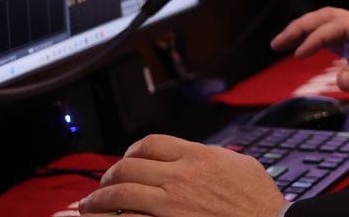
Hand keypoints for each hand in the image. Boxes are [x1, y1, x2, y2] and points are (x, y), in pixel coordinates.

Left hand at [78, 134, 282, 216]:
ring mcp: (170, 203)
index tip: (129, 158)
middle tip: (104, 184)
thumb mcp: (240, 165)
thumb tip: (198, 156)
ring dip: (98, 200)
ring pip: (120, 194)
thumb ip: (214, 157)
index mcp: (197, 156)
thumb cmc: (258, 201)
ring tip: (90, 205)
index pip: (151, 143)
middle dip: (110, 175)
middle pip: (128, 166)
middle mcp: (179, 175)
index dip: (133, 149)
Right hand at [271, 7, 348, 117]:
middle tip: (278, 42)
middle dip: (303, 26)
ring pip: (330, 24)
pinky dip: (315, 41)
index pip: (342, 25)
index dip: (318, 37)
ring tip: (282, 44)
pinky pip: (334, 38)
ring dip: (306, 30)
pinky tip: (301, 50)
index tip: (300, 55)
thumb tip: (340, 78)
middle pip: (331, 17)